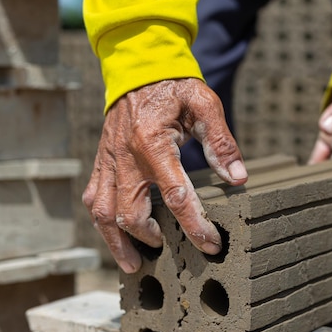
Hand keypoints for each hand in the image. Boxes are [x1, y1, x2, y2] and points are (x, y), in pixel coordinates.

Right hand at [82, 78, 247, 272]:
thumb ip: (221, 142)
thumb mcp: (205, 105)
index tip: (211, 244)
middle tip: (171, 253)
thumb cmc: (175, 87)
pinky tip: (115, 233)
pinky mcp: (102, 162)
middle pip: (131, 213)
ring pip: (102, 212)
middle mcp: (126, 157)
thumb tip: (238, 178)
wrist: (137, 68)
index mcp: (153, 144)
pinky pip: (93, 198)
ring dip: (117, 242)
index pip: (177, 197)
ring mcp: (109, 161)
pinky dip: (102, 221)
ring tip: (133, 263)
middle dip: (151, 240)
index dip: (195, 225)